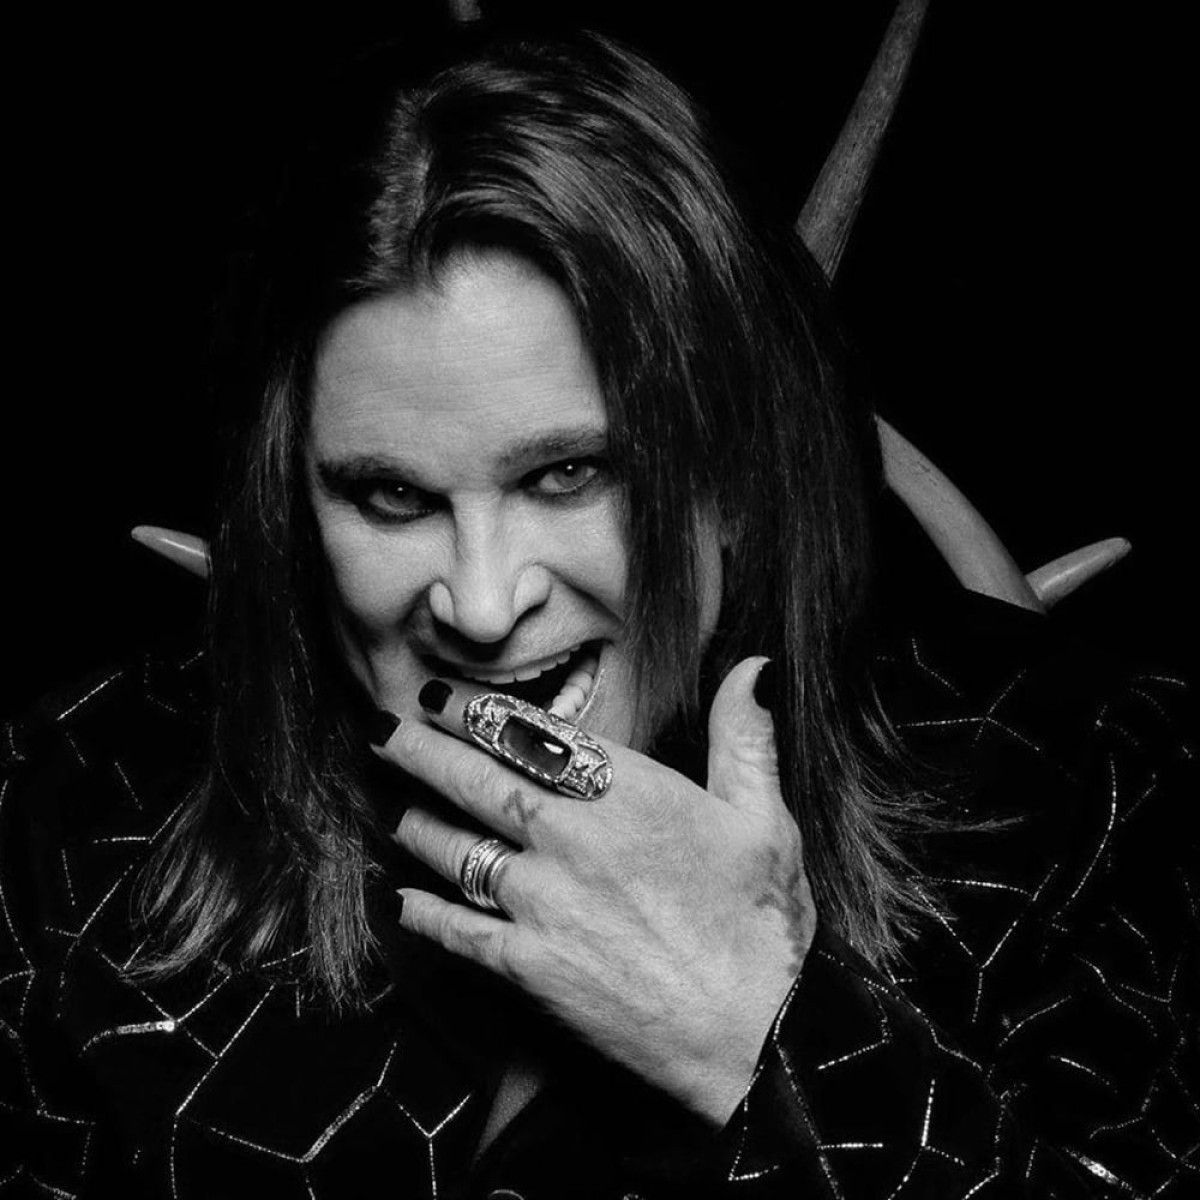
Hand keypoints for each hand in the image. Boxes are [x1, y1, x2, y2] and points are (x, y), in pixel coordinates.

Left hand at [373, 657, 816, 1124]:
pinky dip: (425, 913)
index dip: (479, 710)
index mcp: (626, 793)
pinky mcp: (528, 966)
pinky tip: (402, 900)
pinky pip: (458, 931)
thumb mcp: (766, 818)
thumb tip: (755, 666)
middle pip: (478, 782)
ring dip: (419, 825)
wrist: (755, 1036)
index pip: (534, 734)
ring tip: (394, 807)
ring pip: (459, 850)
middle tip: (386, 732)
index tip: (443, 695)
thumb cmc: (764, 925)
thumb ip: (745, 737)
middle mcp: (571, 837)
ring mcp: (542, 902)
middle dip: (425, 752)